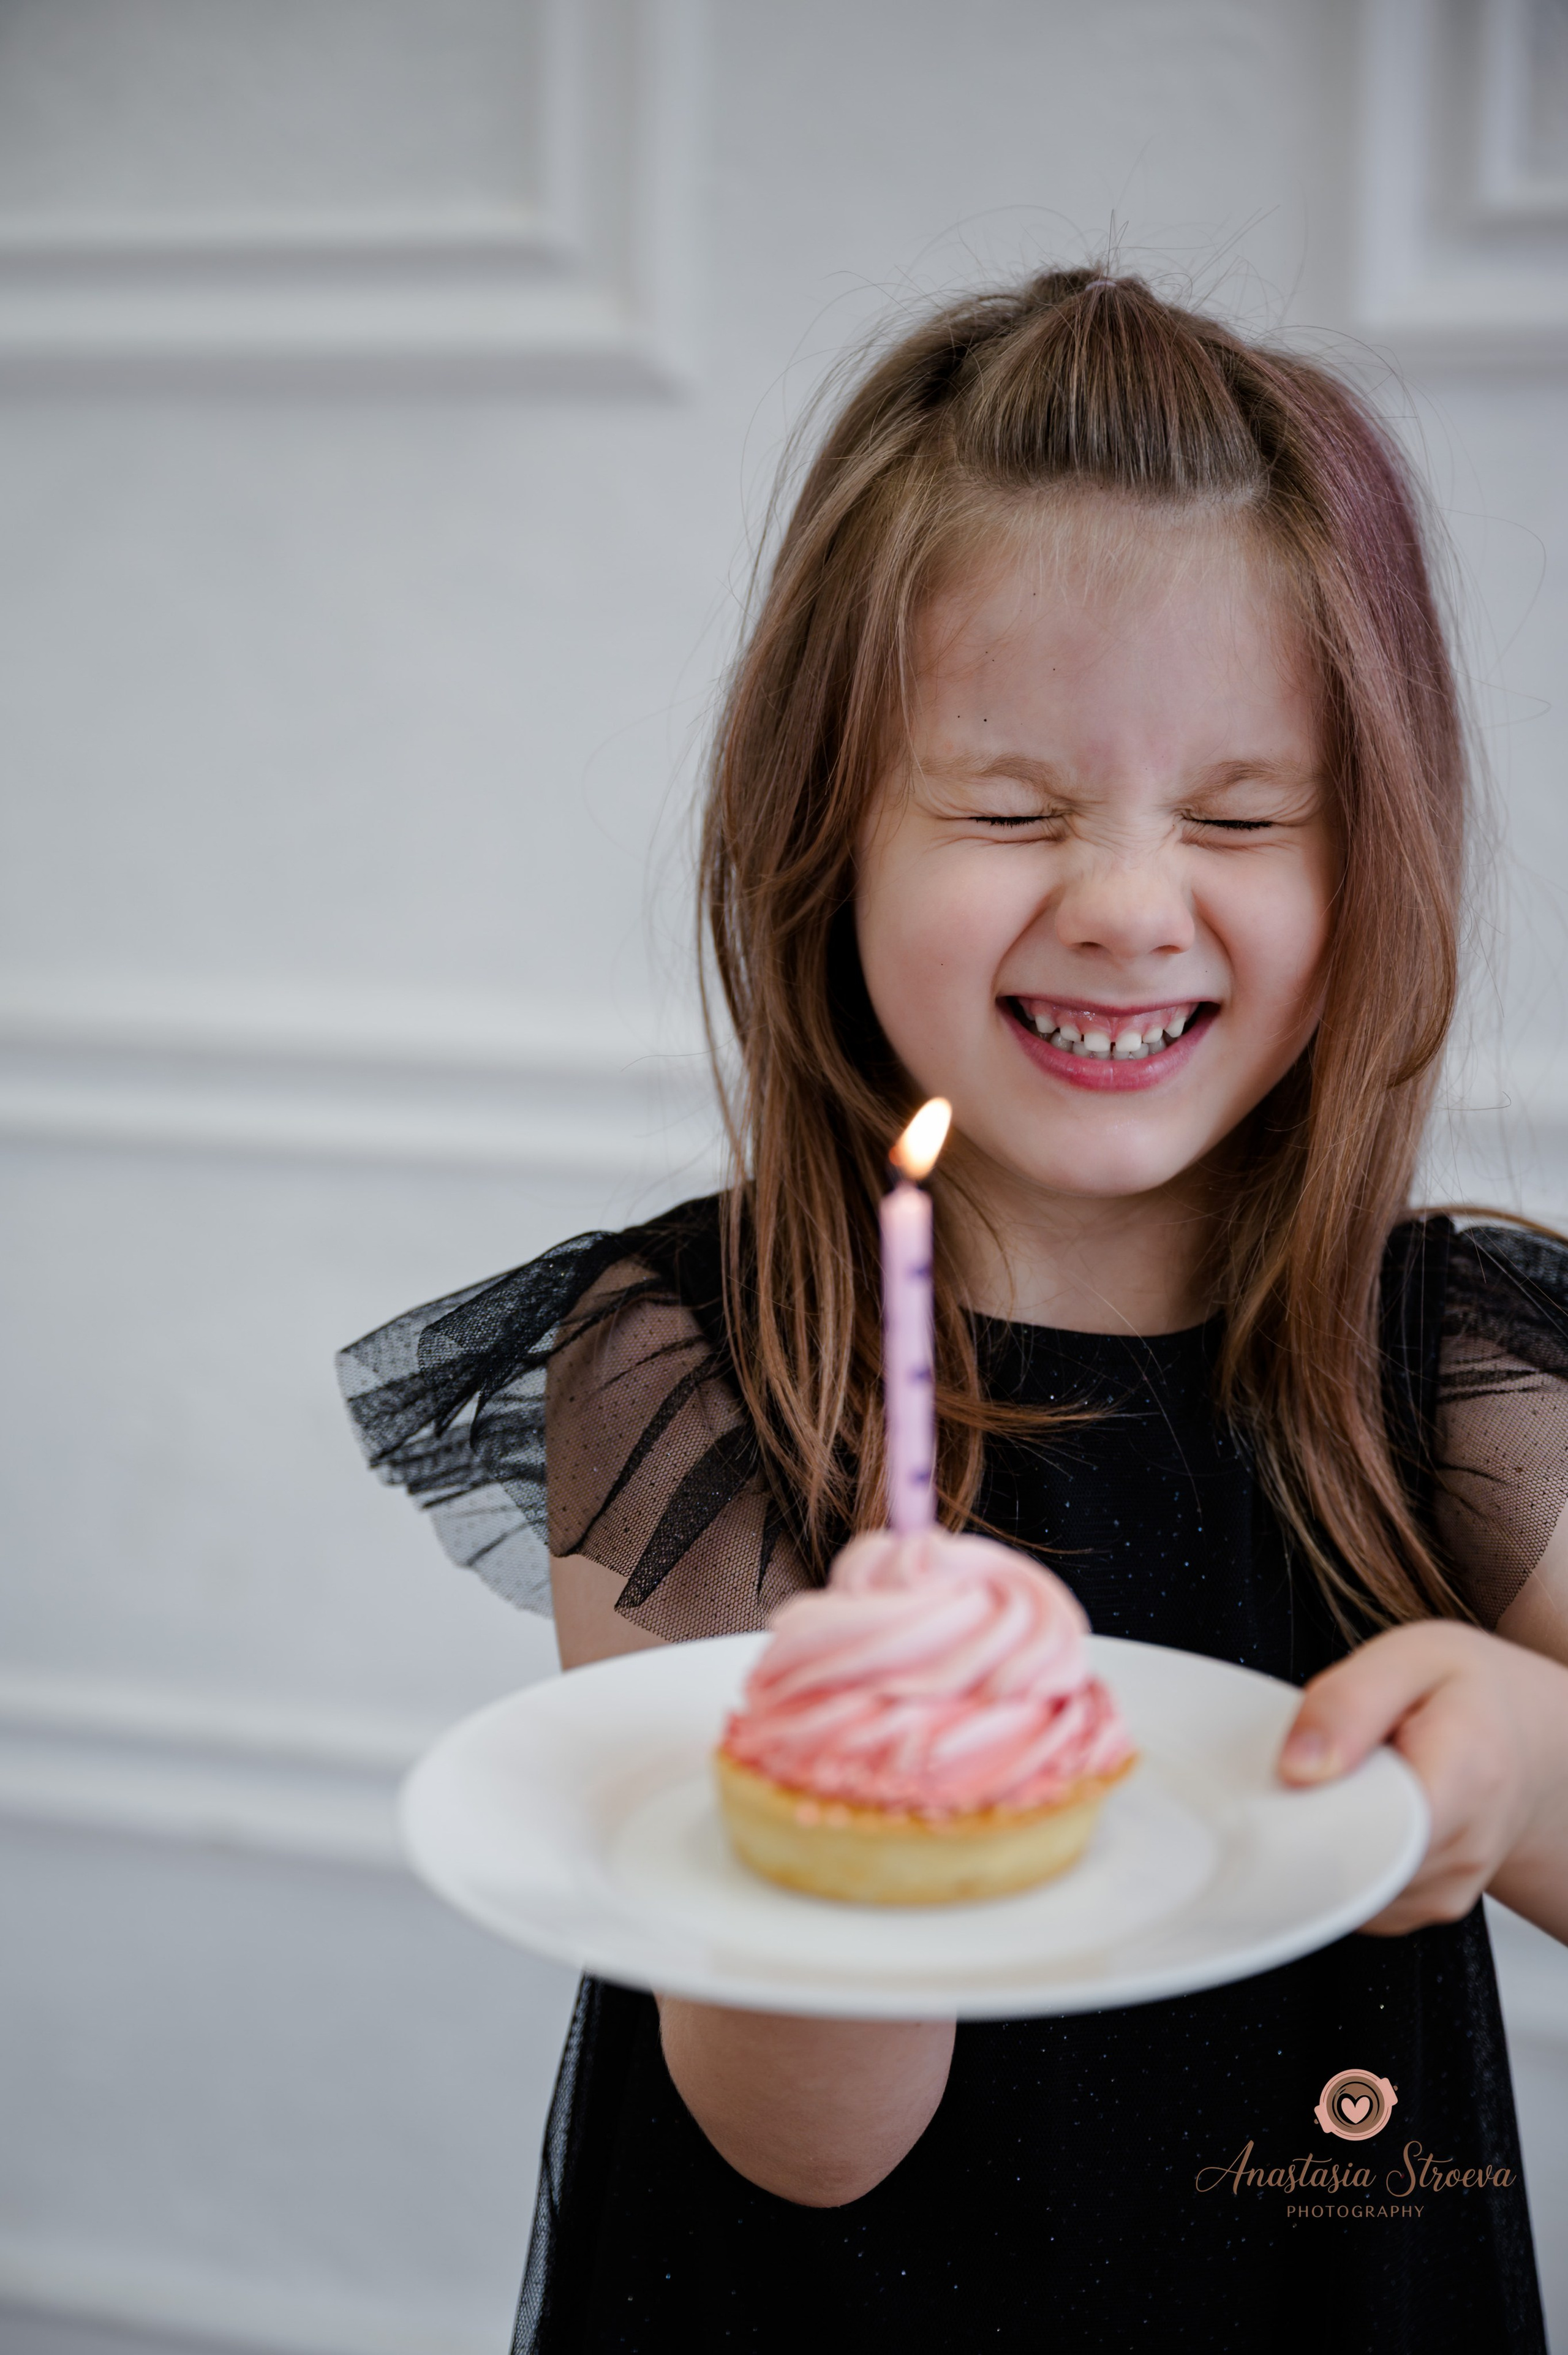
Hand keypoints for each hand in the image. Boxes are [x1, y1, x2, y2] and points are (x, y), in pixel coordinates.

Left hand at [1277, 1622, 1567, 1939]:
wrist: (1523, 1737)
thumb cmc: (1472, 1696)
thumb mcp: (1410, 1658)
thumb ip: (1346, 1706)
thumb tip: (1296, 1768)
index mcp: (1464, 1779)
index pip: (1369, 1833)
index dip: (1313, 1811)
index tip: (1297, 1779)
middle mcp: (1462, 1851)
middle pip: (1346, 1862)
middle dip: (1314, 1814)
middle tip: (1329, 1764)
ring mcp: (1445, 1890)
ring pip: (1345, 1883)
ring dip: (1331, 1832)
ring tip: (1360, 1782)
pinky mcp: (1424, 1906)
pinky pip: (1357, 1894)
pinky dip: (1346, 1853)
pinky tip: (1368, 1812)